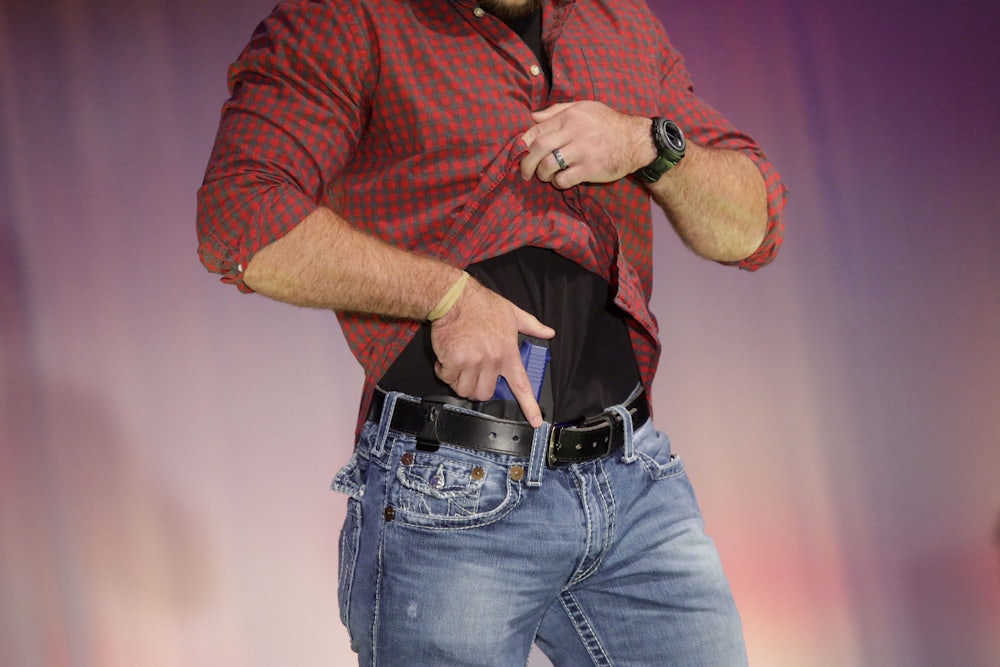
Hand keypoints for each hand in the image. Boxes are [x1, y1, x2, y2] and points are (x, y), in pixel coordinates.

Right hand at [430, 278, 554, 427]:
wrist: (455, 298)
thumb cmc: (483, 305)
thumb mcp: (512, 313)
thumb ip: (531, 325)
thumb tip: (549, 332)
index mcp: (508, 354)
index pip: (522, 385)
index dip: (529, 406)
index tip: (536, 422)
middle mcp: (492, 361)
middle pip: (485, 394)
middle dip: (476, 388)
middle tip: (472, 375)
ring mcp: (473, 362)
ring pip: (465, 390)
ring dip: (459, 382)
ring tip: (459, 365)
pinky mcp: (454, 361)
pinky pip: (447, 378)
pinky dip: (443, 371)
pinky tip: (446, 358)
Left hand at [519, 101, 653, 188]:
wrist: (635, 140)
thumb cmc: (606, 123)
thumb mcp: (583, 107)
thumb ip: (556, 111)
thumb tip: (532, 117)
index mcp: (569, 117)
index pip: (537, 129)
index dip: (522, 143)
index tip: (518, 152)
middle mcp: (574, 133)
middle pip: (539, 148)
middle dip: (526, 163)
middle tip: (524, 172)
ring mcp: (582, 152)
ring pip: (549, 165)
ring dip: (541, 174)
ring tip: (545, 176)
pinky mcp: (590, 169)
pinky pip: (564, 180)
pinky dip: (557, 183)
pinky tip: (561, 180)